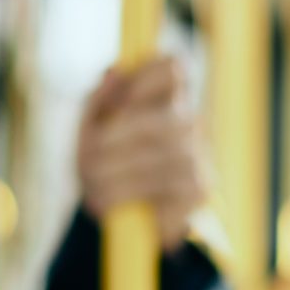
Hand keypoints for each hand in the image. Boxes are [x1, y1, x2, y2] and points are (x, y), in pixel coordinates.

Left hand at [77, 56, 206, 249]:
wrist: (123, 221)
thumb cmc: (105, 165)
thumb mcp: (90, 130)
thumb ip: (97, 100)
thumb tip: (113, 72)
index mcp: (164, 97)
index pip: (174, 67)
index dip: (149, 77)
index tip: (119, 103)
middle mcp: (189, 122)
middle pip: (165, 119)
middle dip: (120, 141)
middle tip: (89, 162)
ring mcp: (199, 156)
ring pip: (167, 157)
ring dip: (119, 176)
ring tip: (93, 191)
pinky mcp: (200, 190)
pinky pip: (168, 191)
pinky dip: (130, 199)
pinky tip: (111, 208)